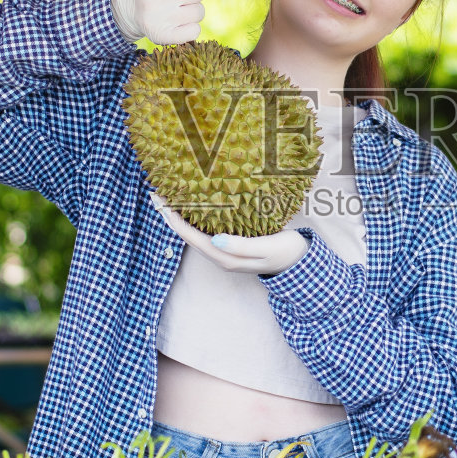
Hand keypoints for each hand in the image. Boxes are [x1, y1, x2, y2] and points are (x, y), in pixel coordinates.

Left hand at [150, 193, 308, 275]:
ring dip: (180, 217)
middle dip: (171, 216)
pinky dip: (193, 219)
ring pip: (194, 234)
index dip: (174, 219)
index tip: (161, 200)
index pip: (190, 237)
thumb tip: (215, 240)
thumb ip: (241, 246)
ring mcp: (223, 252)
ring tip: (169, 198)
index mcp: (225, 257)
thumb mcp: (267, 247)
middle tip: (157, 194)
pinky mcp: (229, 246)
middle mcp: (220, 256)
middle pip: (187, 236)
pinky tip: (192, 206)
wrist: (299, 264)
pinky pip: (204, 232)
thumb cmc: (285, 252)